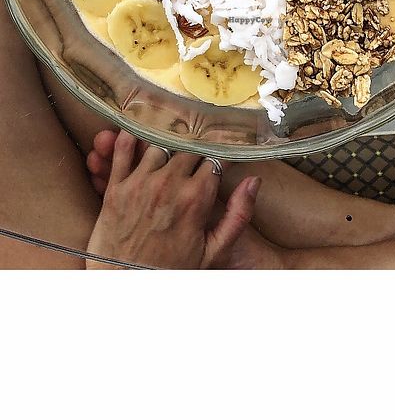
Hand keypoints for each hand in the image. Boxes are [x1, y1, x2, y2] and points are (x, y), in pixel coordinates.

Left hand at [86, 131, 260, 268]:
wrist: (126, 288)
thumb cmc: (172, 272)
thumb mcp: (214, 251)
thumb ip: (238, 215)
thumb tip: (253, 181)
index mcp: (196, 199)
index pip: (214, 157)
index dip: (221, 150)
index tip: (224, 144)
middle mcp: (168, 185)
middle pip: (187, 146)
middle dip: (195, 144)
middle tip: (198, 142)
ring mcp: (139, 184)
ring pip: (158, 143)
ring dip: (166, 140)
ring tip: (171, 138)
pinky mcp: (115, 189)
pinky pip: (120, 151)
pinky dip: (127, 137)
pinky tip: (136, 131)